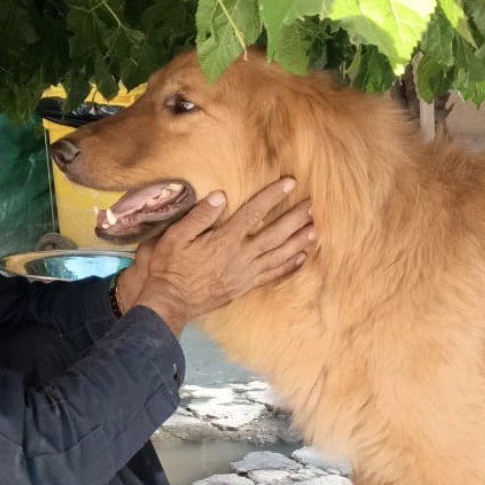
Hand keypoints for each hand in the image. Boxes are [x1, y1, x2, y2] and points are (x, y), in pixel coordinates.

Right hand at [117, 178, 313, 334]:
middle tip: (311, 205)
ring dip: (298, 242)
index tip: (289, 183)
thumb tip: (220, 196)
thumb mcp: (176, 237)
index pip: (254, 213)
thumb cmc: (169, 268)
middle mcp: (241, 256)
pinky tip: (301, 259)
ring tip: (314, 229)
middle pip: (275, 234)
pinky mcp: (244, 287)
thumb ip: (200, 216)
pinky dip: (289, 267)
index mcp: (225, 240)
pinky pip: (273, 276)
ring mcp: (245, 274)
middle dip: (295, 219)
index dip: (272, 196)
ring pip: (279, 255)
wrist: (170, 302)